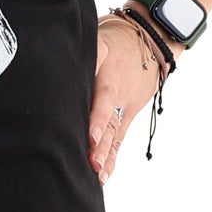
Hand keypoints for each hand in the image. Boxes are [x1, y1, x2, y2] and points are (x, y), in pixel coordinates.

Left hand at [89, 15, 163, 183]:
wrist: (152, 40)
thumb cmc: (118, 36)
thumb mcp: (100, 36)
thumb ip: (83, 49)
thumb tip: (59, 50)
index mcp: (108, 73)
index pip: (102, 98)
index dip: (97, 118)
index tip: (91, 136)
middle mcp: (117, 93)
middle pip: (109, 120)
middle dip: (100, 143)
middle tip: (92, 163)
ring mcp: (124, 105)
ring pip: (115, 132)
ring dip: (105, 154)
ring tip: (97, 175)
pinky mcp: (127, 114)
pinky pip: (119, 137)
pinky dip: (112, 156)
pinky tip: (104, 175)